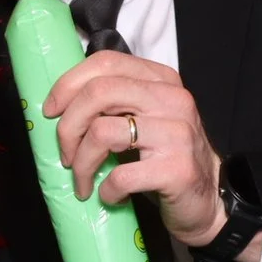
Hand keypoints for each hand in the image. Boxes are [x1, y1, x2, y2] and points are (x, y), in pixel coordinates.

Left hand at [41, 50, 227, 247]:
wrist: (210, 199)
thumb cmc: (165, 158)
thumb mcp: (144, 119)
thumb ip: (115, 103)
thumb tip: (60, 105)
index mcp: (161, 80)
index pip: (105, 62)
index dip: (68, 84)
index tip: (51, 111)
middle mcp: (172, 100)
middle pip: (98, 93)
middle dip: (68, 127)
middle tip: (65, 154)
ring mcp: (177, 133)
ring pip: (102, 132)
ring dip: (82, 163)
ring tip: (84, 181)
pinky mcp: (177, 169)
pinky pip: (121, 175)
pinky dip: (106, 190)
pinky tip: (111, 196)